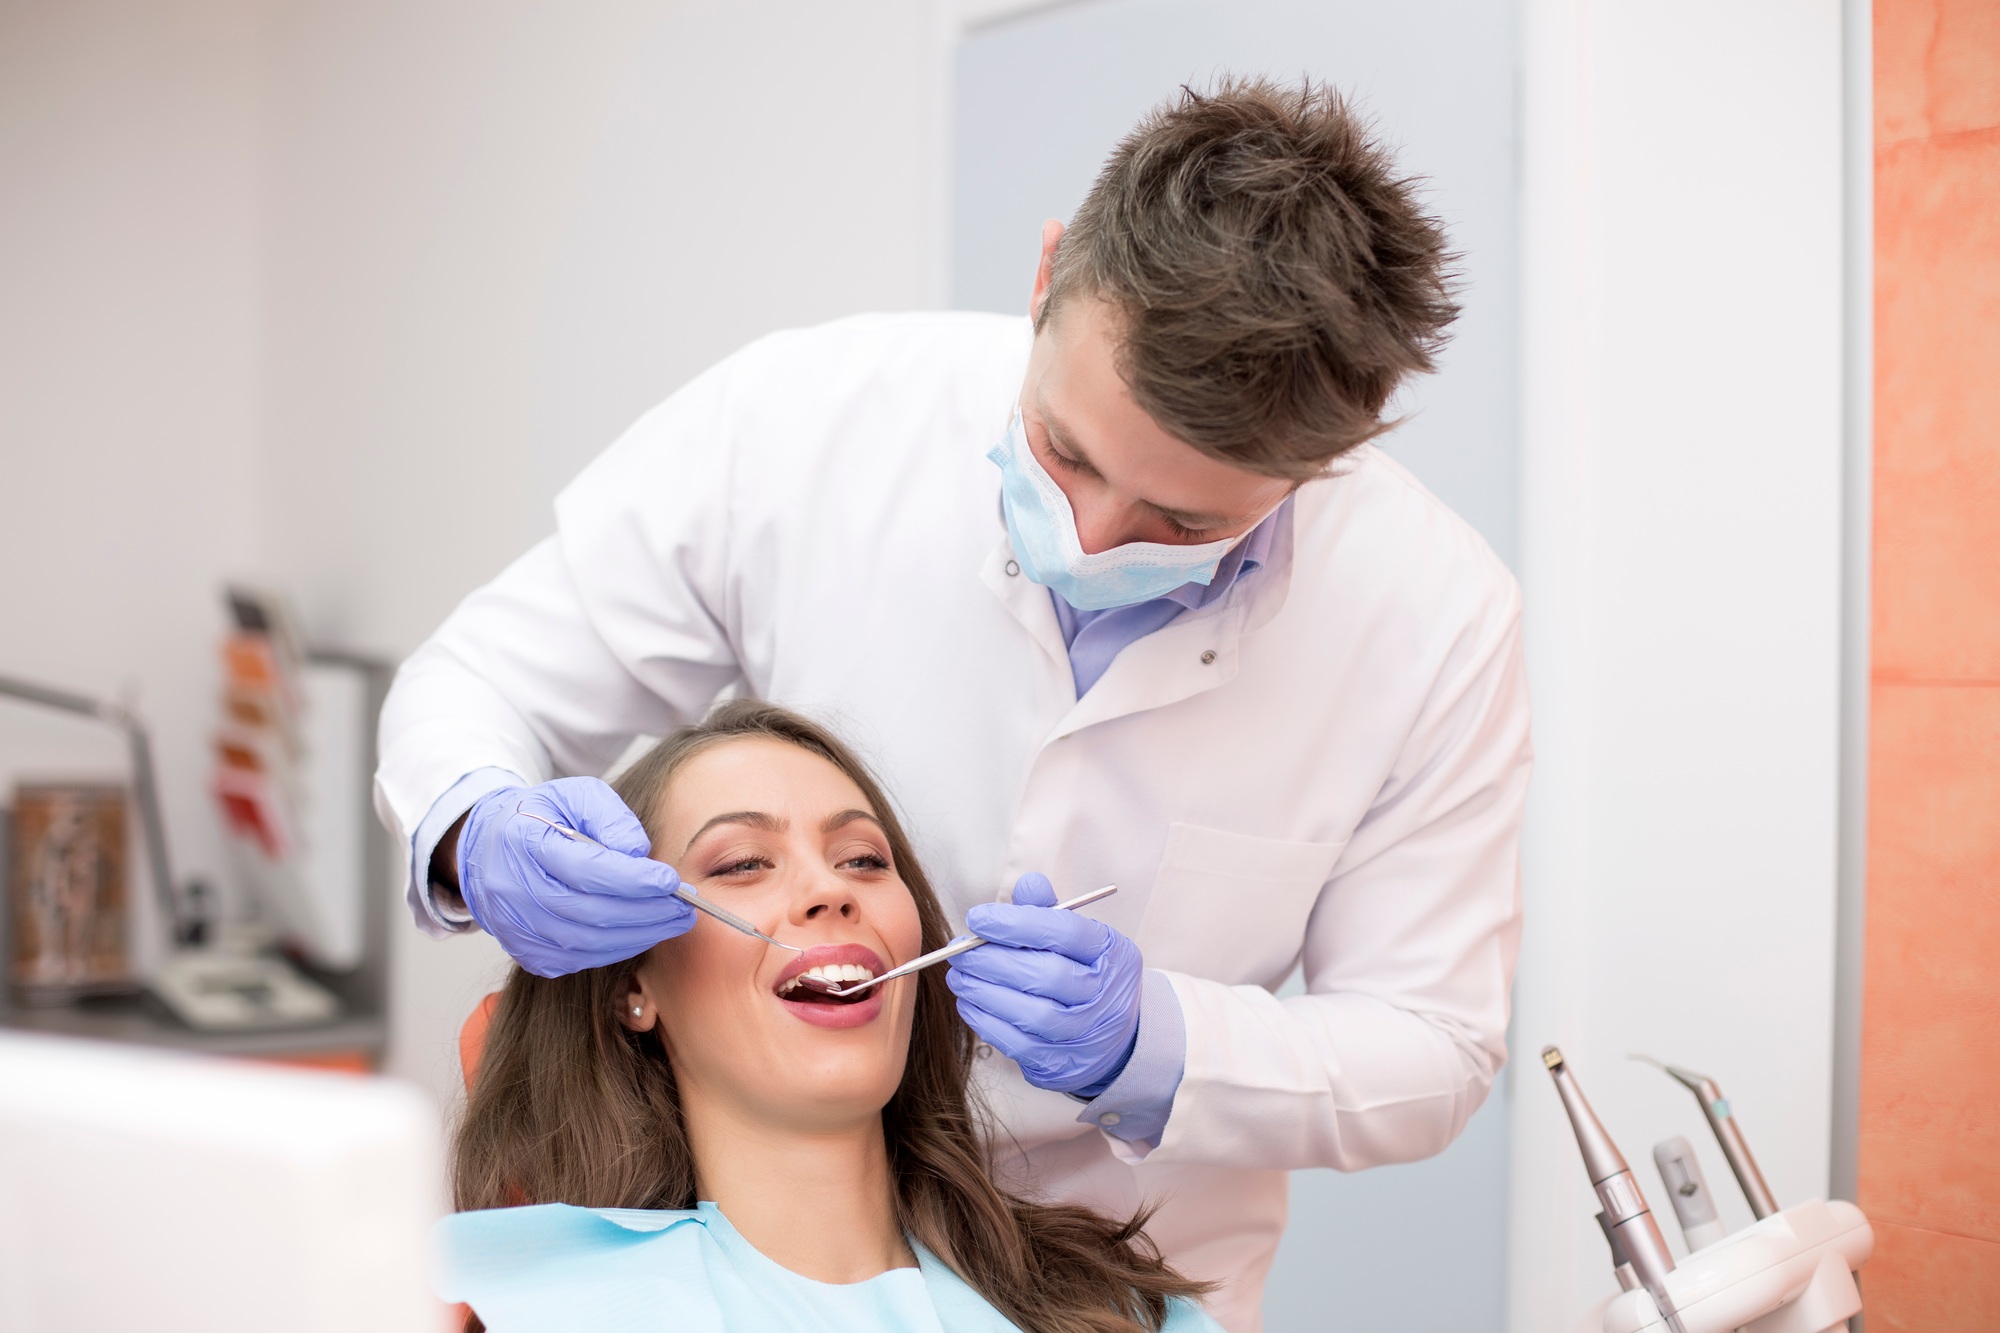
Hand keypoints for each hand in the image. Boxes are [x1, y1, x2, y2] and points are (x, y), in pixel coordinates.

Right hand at [457, 777, 694, 977]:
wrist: (489, 849)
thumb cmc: (542, 817)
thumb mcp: (576, 796)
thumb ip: (610, 818)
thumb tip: (639, 853)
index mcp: (523, 843)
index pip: (585, 870)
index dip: (633, 880)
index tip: (671, 881)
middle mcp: (513, 892)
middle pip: (589, 913)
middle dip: (646, 913)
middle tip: (684, 908)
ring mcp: (517, 928)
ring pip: (586, 943)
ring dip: (638, 936)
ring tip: (673, 921)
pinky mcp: (527, 953)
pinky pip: (579, 959)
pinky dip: (616, 949)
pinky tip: (641, 933)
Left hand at [946, 872, 1143, 1095]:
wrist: (1112, 1038)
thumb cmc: (1085, 975)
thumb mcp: (1079, 939)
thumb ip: (1048, 912)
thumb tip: (1028, 884)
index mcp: (1110, 953)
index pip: (1064, 932)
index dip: (1016, 924)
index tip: (977, 918)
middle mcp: (1103, 995)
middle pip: (1046, 975)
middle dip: (992, 960)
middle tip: (958, 950)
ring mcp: (1084, 1034)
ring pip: (1031, 1013)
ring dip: (984, 992)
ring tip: (958, 976)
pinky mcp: (1061, 1063)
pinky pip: (1017, 1043)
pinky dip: (985, 1021)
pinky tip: (968, 1003)